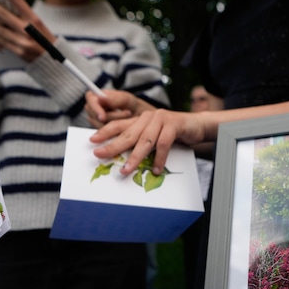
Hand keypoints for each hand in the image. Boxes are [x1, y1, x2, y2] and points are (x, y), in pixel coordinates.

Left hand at [0, 0, 52, 62]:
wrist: (55, 61)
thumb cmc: (44, 39)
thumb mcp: (37, 25)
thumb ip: (22, 16)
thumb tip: (0, 6)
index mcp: (34, 19)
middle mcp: (28, 29)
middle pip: (2, 13)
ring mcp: (22, 41)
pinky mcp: (18, 52)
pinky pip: (0, 42)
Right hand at [85, 89, 157, 127]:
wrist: (136, 116)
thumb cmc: (130, 104)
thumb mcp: (125, 99)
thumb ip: (114, 99)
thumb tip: (100, 98)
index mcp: (94, 96)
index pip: (90, 101)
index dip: (96, 109)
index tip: (103, 117)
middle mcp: (92, 108)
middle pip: (95, 116)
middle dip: (112, 117)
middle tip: (128, 113)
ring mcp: (95, 120)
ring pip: (100, 126)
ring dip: (116, 124)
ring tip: (128, 116)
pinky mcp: (99, 131)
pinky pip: (104, 134)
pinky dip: (116, 131)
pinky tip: (123, 124)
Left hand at [89, 109, 207, 174]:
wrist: (196, 125)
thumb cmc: (173, 134)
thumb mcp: (154, 137)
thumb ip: (140, 143)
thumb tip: (122, 158)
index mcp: (140, 120)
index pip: (119, 125)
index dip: (105, 132)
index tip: (92, 141)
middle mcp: (148, 117)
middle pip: (128, 134)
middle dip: (113, 146)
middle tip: (100, 155)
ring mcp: (161, 119)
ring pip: (144, 140)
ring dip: (135, 157)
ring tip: (126, 170)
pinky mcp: (174, 124)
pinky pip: (164, 143)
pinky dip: (160, 158)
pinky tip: (156, 169)